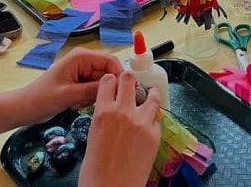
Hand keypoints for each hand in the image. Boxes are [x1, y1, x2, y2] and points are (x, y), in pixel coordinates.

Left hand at [22, 47, 123, 119]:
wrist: (24, 108)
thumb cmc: (43, 99)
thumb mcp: (70, 95)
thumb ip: (94, 89)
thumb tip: (118, 87)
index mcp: (81, 56)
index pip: (110, 61)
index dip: (119, 76)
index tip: (122, 94)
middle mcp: (84, 60)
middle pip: (108, 72)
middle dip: (106, 88)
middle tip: (98, 103)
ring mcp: (82, 71)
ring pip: (102, 82)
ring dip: (96, 95)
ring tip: (80, 103)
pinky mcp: (80, 82)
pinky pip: (94, 89)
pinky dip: (90, 98)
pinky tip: (77, 105)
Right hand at [78, 72, 160, 186]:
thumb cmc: (94, 170)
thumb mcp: (93, 136)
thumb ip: (103, 118)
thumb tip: (110, 110)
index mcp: (103, 111)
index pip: (108, 80)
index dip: (111, 80)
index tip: (114, 82)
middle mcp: (123, 111)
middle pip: (129, 79)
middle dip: (129, 80)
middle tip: (130, 84)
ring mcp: (142, 122)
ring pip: (151, 95)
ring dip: (149, 94)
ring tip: (151, 94)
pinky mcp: (155, 134)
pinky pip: (157, 119)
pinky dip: (153, 119)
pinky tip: (150, 122)